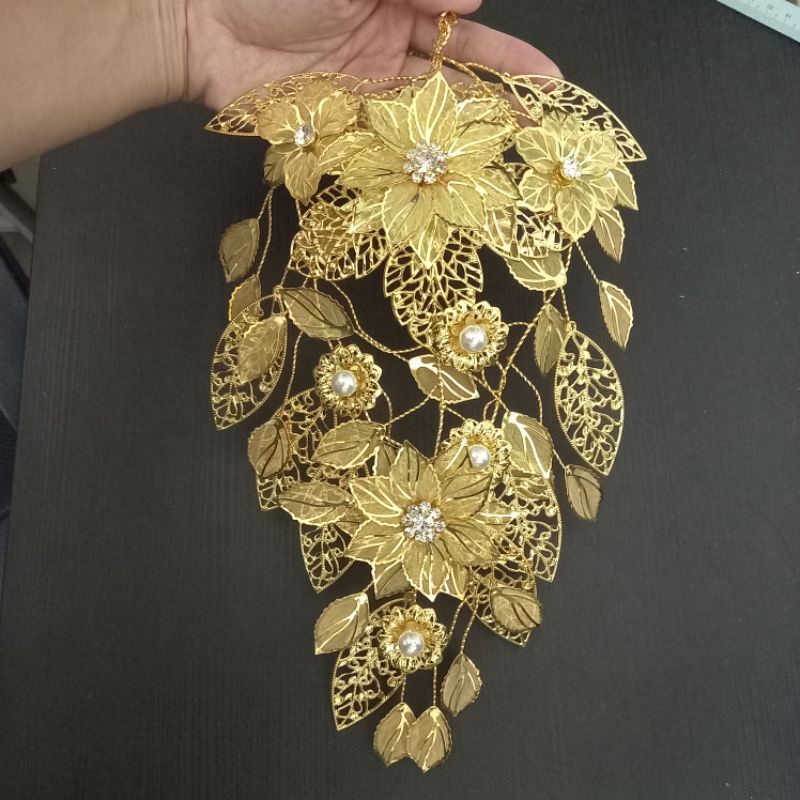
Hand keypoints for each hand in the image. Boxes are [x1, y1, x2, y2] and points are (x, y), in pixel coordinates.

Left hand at [182, 0, 560, 108]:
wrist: (199, 21)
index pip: (458, 19)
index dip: (499, 47)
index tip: (540, 72)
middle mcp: (386, 38)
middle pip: (456, 67)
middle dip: (502, 86)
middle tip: (548, 107)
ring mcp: (365, 82)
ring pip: (429, 103)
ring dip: (472, 122)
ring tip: (519, 140)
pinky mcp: (342, 118)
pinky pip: (389, 133)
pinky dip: (420, 145)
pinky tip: (454, 160)